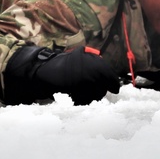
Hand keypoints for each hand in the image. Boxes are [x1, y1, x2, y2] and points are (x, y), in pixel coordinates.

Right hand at [3, 46, 120, 104]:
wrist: (44, 69)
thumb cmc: (64, 63)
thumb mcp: (82, 57)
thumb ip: (96, 65)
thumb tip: (111, 78)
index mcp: (95, 63)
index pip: (110, 76)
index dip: (114, 84)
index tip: (115, 89)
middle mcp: (91, 74)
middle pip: (103, 88)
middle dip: (101, 90)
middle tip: (99, 90)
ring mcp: (83, 85)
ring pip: (95, 96)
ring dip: (93, 96)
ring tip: (85, 91)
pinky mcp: (76, 95)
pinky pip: (85, 101)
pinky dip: (83, 100)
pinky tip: (78, 95)